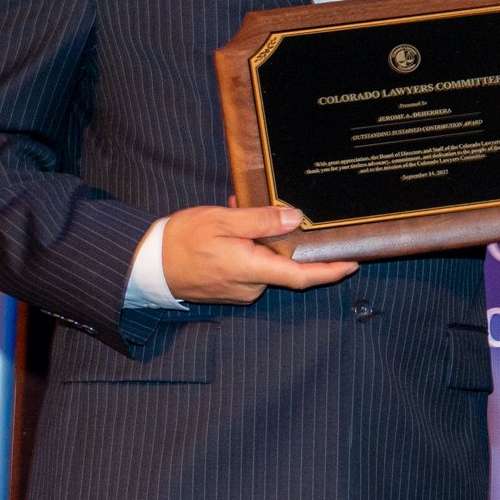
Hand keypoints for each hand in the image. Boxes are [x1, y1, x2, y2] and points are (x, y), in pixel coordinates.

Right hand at [160, 205, 355, 303]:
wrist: (147, 266)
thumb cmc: (182, 240)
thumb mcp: (222, 222)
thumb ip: (261, 220)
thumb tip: (295, 218)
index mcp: (251, 269)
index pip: (301, 277)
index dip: (330, 271)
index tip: (352, 263)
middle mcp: (249, 287)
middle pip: (282, 262)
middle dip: (278, 236)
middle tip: (257, 208)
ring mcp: (238, 291)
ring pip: (263, 261)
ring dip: (257, 239)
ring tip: (234, 214)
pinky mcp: (229, 290)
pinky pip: (248, 266)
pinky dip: (245, 247)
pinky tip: (227, 231)